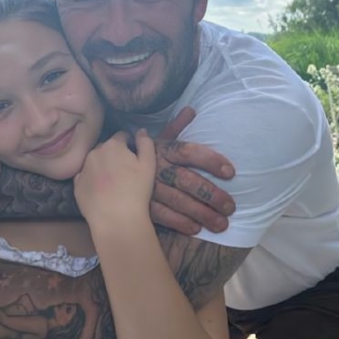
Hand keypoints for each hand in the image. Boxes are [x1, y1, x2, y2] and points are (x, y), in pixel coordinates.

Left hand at [74, 130, 154, 229]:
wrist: (116, 218)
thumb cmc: (136, 191)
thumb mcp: (149, 165)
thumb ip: (146, 144)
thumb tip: (141, 131)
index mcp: (113, 145)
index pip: (121, 137)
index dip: (128, 146)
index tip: (133, 159)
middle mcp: (94, 153)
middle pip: (105, 149)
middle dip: (113, 156)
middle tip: (122, 173)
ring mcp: (83, 169)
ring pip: (94, 162)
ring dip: (101, 167)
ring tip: (111, 184)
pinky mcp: (76, 185)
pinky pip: (84, 177)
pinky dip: (91, 180)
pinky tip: (99, 192)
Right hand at [151, 107, 235, 234]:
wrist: (107, 172)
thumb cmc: (139, 156)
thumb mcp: (156, 140)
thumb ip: (176, 127)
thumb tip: (191, 109)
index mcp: (163, 149)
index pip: (189, 152)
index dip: (211, 161)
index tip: (231, 172)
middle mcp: (157, 168)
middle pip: (188, 180)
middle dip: (211, 194)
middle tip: (230, 207)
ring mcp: (149, 188)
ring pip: (178, 201)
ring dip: (201, 213)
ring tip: (220, 224)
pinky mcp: (142, 204)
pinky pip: (162, 215)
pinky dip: (178, 223)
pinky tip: (195, 229)